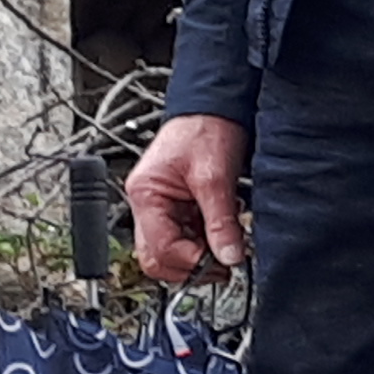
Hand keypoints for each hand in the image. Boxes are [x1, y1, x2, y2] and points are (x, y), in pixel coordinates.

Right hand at [125, 113, 248, 282]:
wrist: (213, 106)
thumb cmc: (205, 129)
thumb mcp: (215, 177)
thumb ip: (221, 221)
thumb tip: (229, 256)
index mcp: (145, 194)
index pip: (159, 248)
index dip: (190, 262)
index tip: (220, 262)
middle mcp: (146, 204)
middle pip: (157, 258)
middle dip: (189, 267)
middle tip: (222, 265)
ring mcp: (159, 207)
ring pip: (169, 253)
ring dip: (197, 257)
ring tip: (225, 249)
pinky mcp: (175, 208)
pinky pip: (183, 239)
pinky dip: (202, 244)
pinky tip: (220, 236)